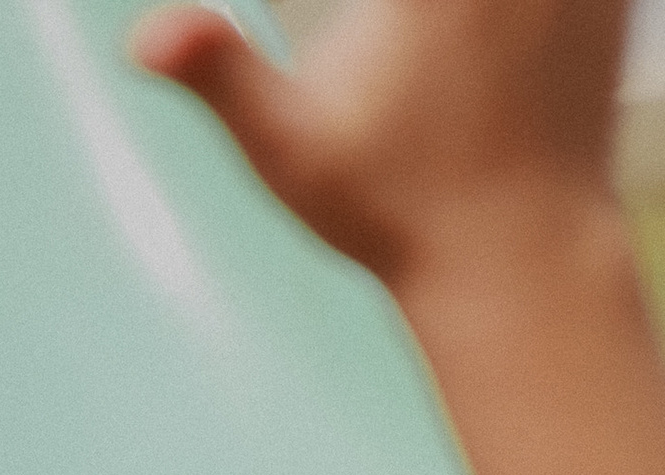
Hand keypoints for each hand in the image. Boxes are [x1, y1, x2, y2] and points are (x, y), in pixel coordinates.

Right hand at [126, 0, 628, 290]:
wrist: (519, 260)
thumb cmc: (393, 214)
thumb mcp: (289, 150)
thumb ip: (216, 73)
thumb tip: (139, 38)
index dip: (382, 7)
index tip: (373, 21)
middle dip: (405, 12)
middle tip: (396, 36)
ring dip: (461, 18)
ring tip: (431, 50)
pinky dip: (525, 12)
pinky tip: (487, 46)